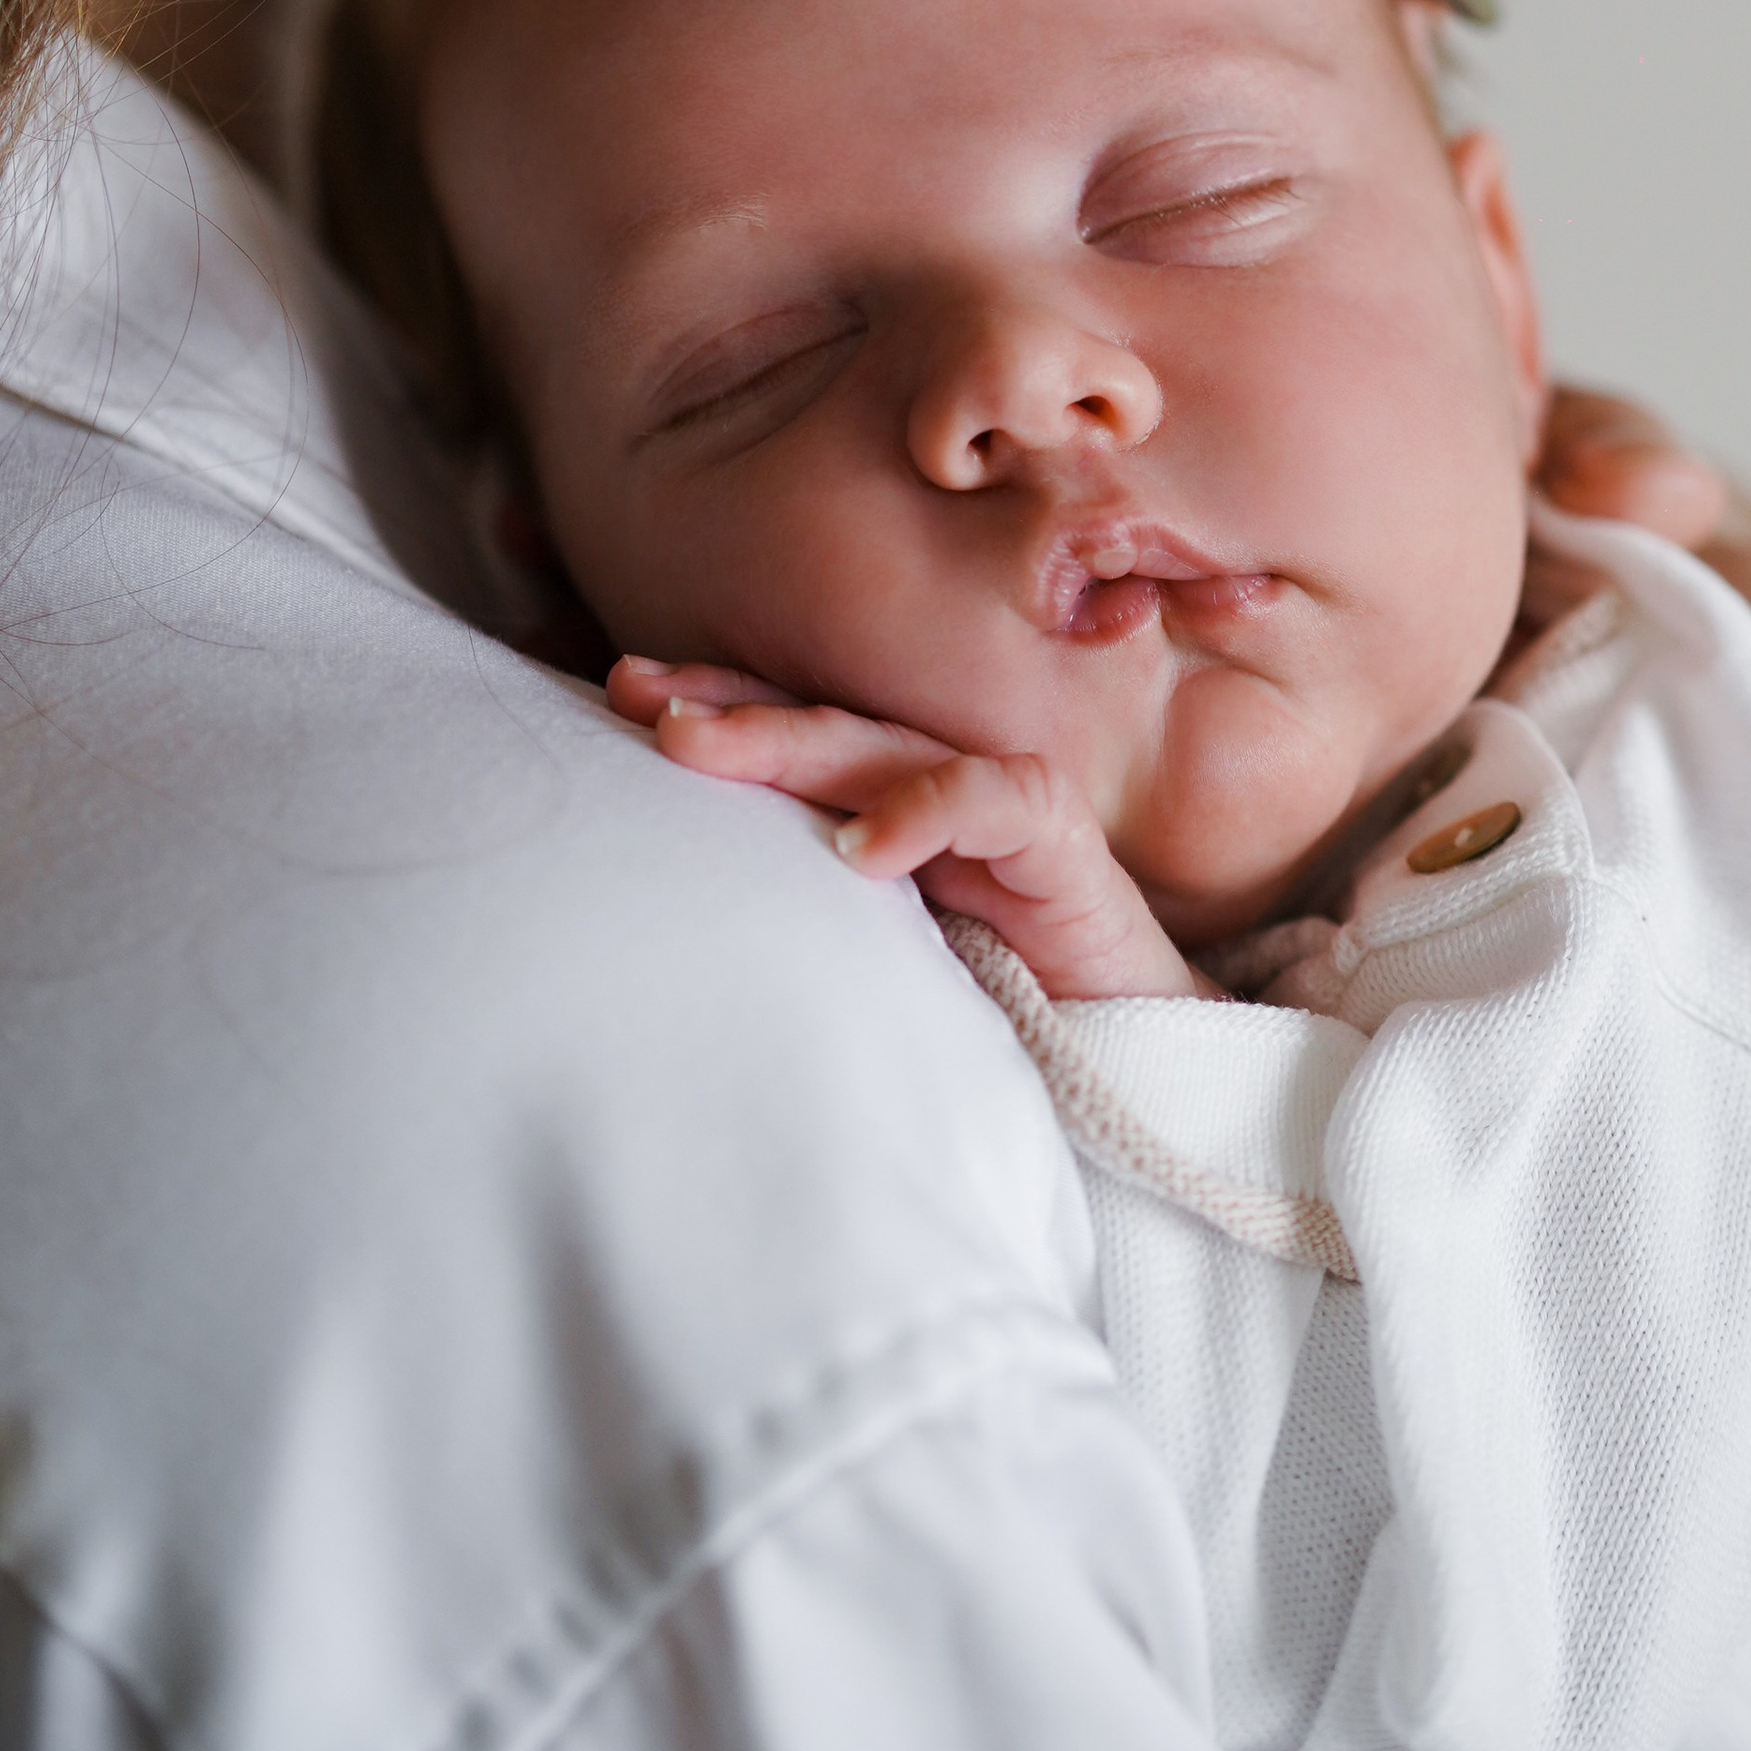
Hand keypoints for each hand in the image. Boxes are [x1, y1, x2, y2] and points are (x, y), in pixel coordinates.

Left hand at [606, 653, 1204, 1002]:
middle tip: (634, 694)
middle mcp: (939, 789)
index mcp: (891, 808)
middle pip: (822, 727)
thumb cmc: (997, 1010)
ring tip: (698, 747)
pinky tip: (858, 846)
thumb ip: (802, 918)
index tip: (618, 693)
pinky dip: (924, 810)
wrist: (1132, 1057)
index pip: (797, 736)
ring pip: (885, 747)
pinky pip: (990, 799)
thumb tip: (672, 911)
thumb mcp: (873, 958)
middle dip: (726, 705)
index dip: (715, 704)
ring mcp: (1001, 803)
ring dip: (788, 740)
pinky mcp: (1059, 841)